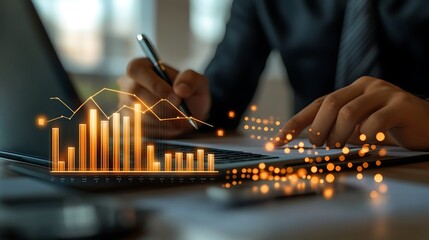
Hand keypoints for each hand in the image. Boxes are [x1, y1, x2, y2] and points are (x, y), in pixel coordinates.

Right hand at [118, 58, 210, 137]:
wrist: (187, 114)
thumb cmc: (189, 93)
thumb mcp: (197, 82)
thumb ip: (191, 80)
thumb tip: (180, 89)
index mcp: (141, 67)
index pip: (137, 70)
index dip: (154, 84)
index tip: (175, 97)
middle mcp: (128, 84)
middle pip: (134, 94)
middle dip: (161, 106)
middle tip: (180, 112)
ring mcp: (125, 105)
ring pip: (137, 114)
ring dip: (162, 120)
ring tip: (179, 120)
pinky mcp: (129, 122)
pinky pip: (139, 129)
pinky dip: (159, 130)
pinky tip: (171, 127)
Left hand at [272, 77, 428, 150]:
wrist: (428, 125)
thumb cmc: (388, 129)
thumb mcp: (358, 127)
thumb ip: (337, 129)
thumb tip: (308, 145)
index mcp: (350, 90)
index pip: (316, 104)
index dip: (294, 124)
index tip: (276, 143)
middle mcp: (364, 86)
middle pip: (329, 104)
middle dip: (319, 130)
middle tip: (322, 147)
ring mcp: (383, 92)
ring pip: (348, 113)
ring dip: (340, 136)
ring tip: (343, 149)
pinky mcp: (401, 104)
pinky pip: (375, 122)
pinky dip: (366, 138)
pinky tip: (369, 146)